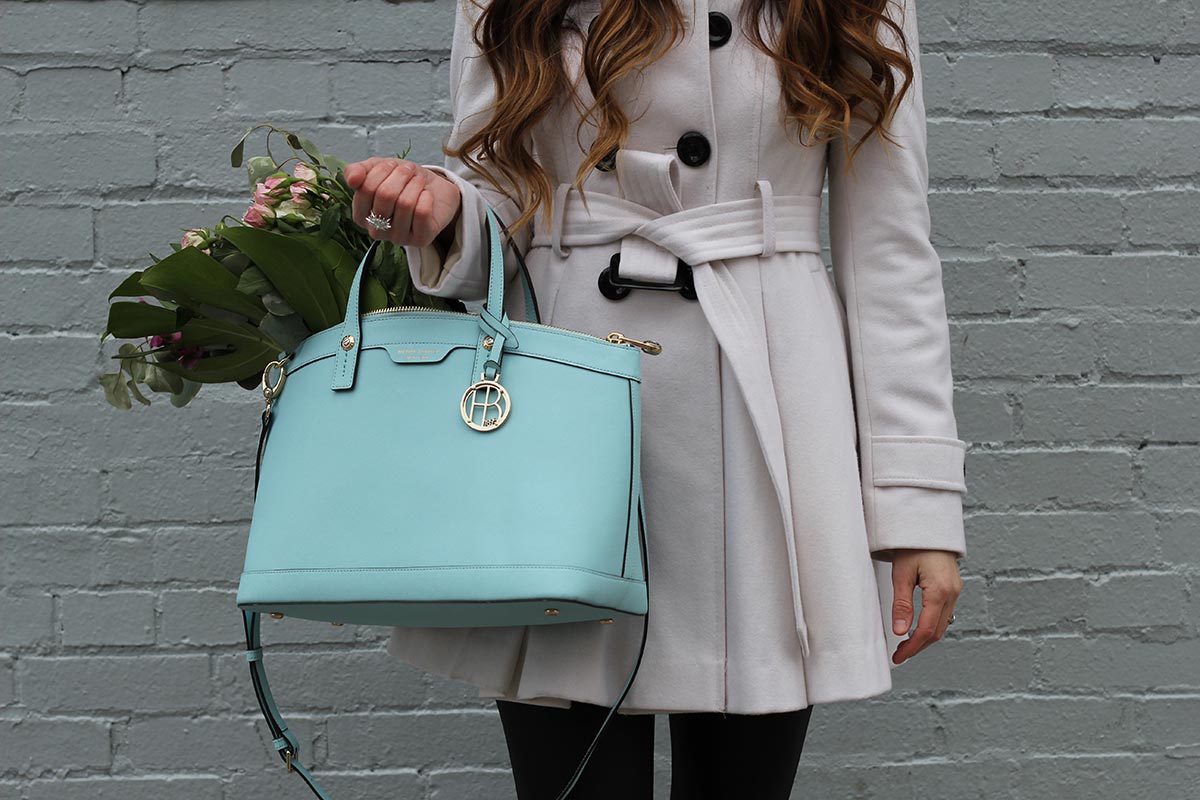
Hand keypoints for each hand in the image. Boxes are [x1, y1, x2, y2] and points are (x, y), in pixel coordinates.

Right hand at [344, 157, 461, 247]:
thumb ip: (357, 171)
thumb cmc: (403, 182)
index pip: (366, 188)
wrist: (435, 191)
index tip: (392, 165)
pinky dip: (427, 197)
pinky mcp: (420, 240)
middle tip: (409, 171)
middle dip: (401, 175)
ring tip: (419, 181)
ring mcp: (398, 238)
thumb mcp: (377, 170)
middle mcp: (376, 231)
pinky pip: (422, 212)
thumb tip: (351, 179)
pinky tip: (427, 196)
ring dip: (415, 184)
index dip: (382, 170)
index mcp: (361, 216)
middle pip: (385, 195)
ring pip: (405, 203)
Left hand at [888, 549, 961, 664]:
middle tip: (900, 654)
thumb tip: (900, 631)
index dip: (912, 647)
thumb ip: (901, 604)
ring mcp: (955, 591)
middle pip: (937, 631)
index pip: (926, 630)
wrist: (928, 526)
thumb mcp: (901, 574)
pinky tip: (919, 628)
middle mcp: (952, 593)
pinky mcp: (953, 588)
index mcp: (940, 590)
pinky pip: (945, 614)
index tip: (898, 656)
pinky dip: (932, 625)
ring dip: (926, 638)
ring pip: (943, 624)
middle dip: (918, 646)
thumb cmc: (914, 545)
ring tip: (907, 645)